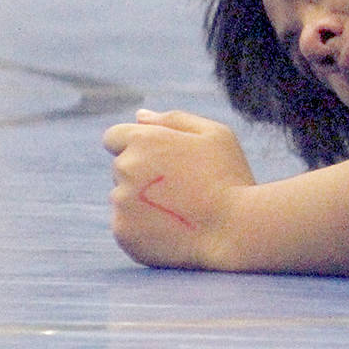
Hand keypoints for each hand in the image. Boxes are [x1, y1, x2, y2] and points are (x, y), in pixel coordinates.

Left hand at [103, 110, 255, 268]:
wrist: (234, 230)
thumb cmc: (230, 177)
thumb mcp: (215, 135)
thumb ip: (174, 120)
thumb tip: (140, 116)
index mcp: (144, 140)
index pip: (114, 137)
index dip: (136, 145)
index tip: (159, 159)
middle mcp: (125, 168)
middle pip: (122, 167)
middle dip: (143, 173)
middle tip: (182, 186)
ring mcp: (121, 202)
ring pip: (125, 198)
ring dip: (144, 201)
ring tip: (181, 210)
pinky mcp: (122, 233)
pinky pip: (128, 226)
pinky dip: (144, 227)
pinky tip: (173, 230)